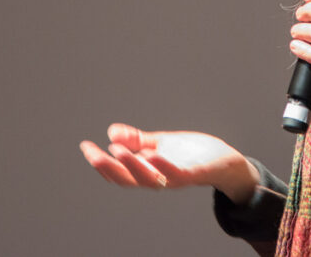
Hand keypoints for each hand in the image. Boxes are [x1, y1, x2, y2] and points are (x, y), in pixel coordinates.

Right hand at [79, 123, 259, 202]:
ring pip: (150, 178)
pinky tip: (153, 154)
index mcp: (148, 171)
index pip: (119, 172)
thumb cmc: (190, 154)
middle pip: (129, 178)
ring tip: (117, 151)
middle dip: (109, 167)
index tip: (85, 146)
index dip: (101, 163)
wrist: (224, 162)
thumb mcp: (160, 143)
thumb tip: (111, 132)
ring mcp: (175, 177)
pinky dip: (164, 166)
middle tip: (93, 154)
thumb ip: (137, 140)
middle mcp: (158, 178)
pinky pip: (177, 173)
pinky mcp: (194, 172)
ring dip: (133, 166)